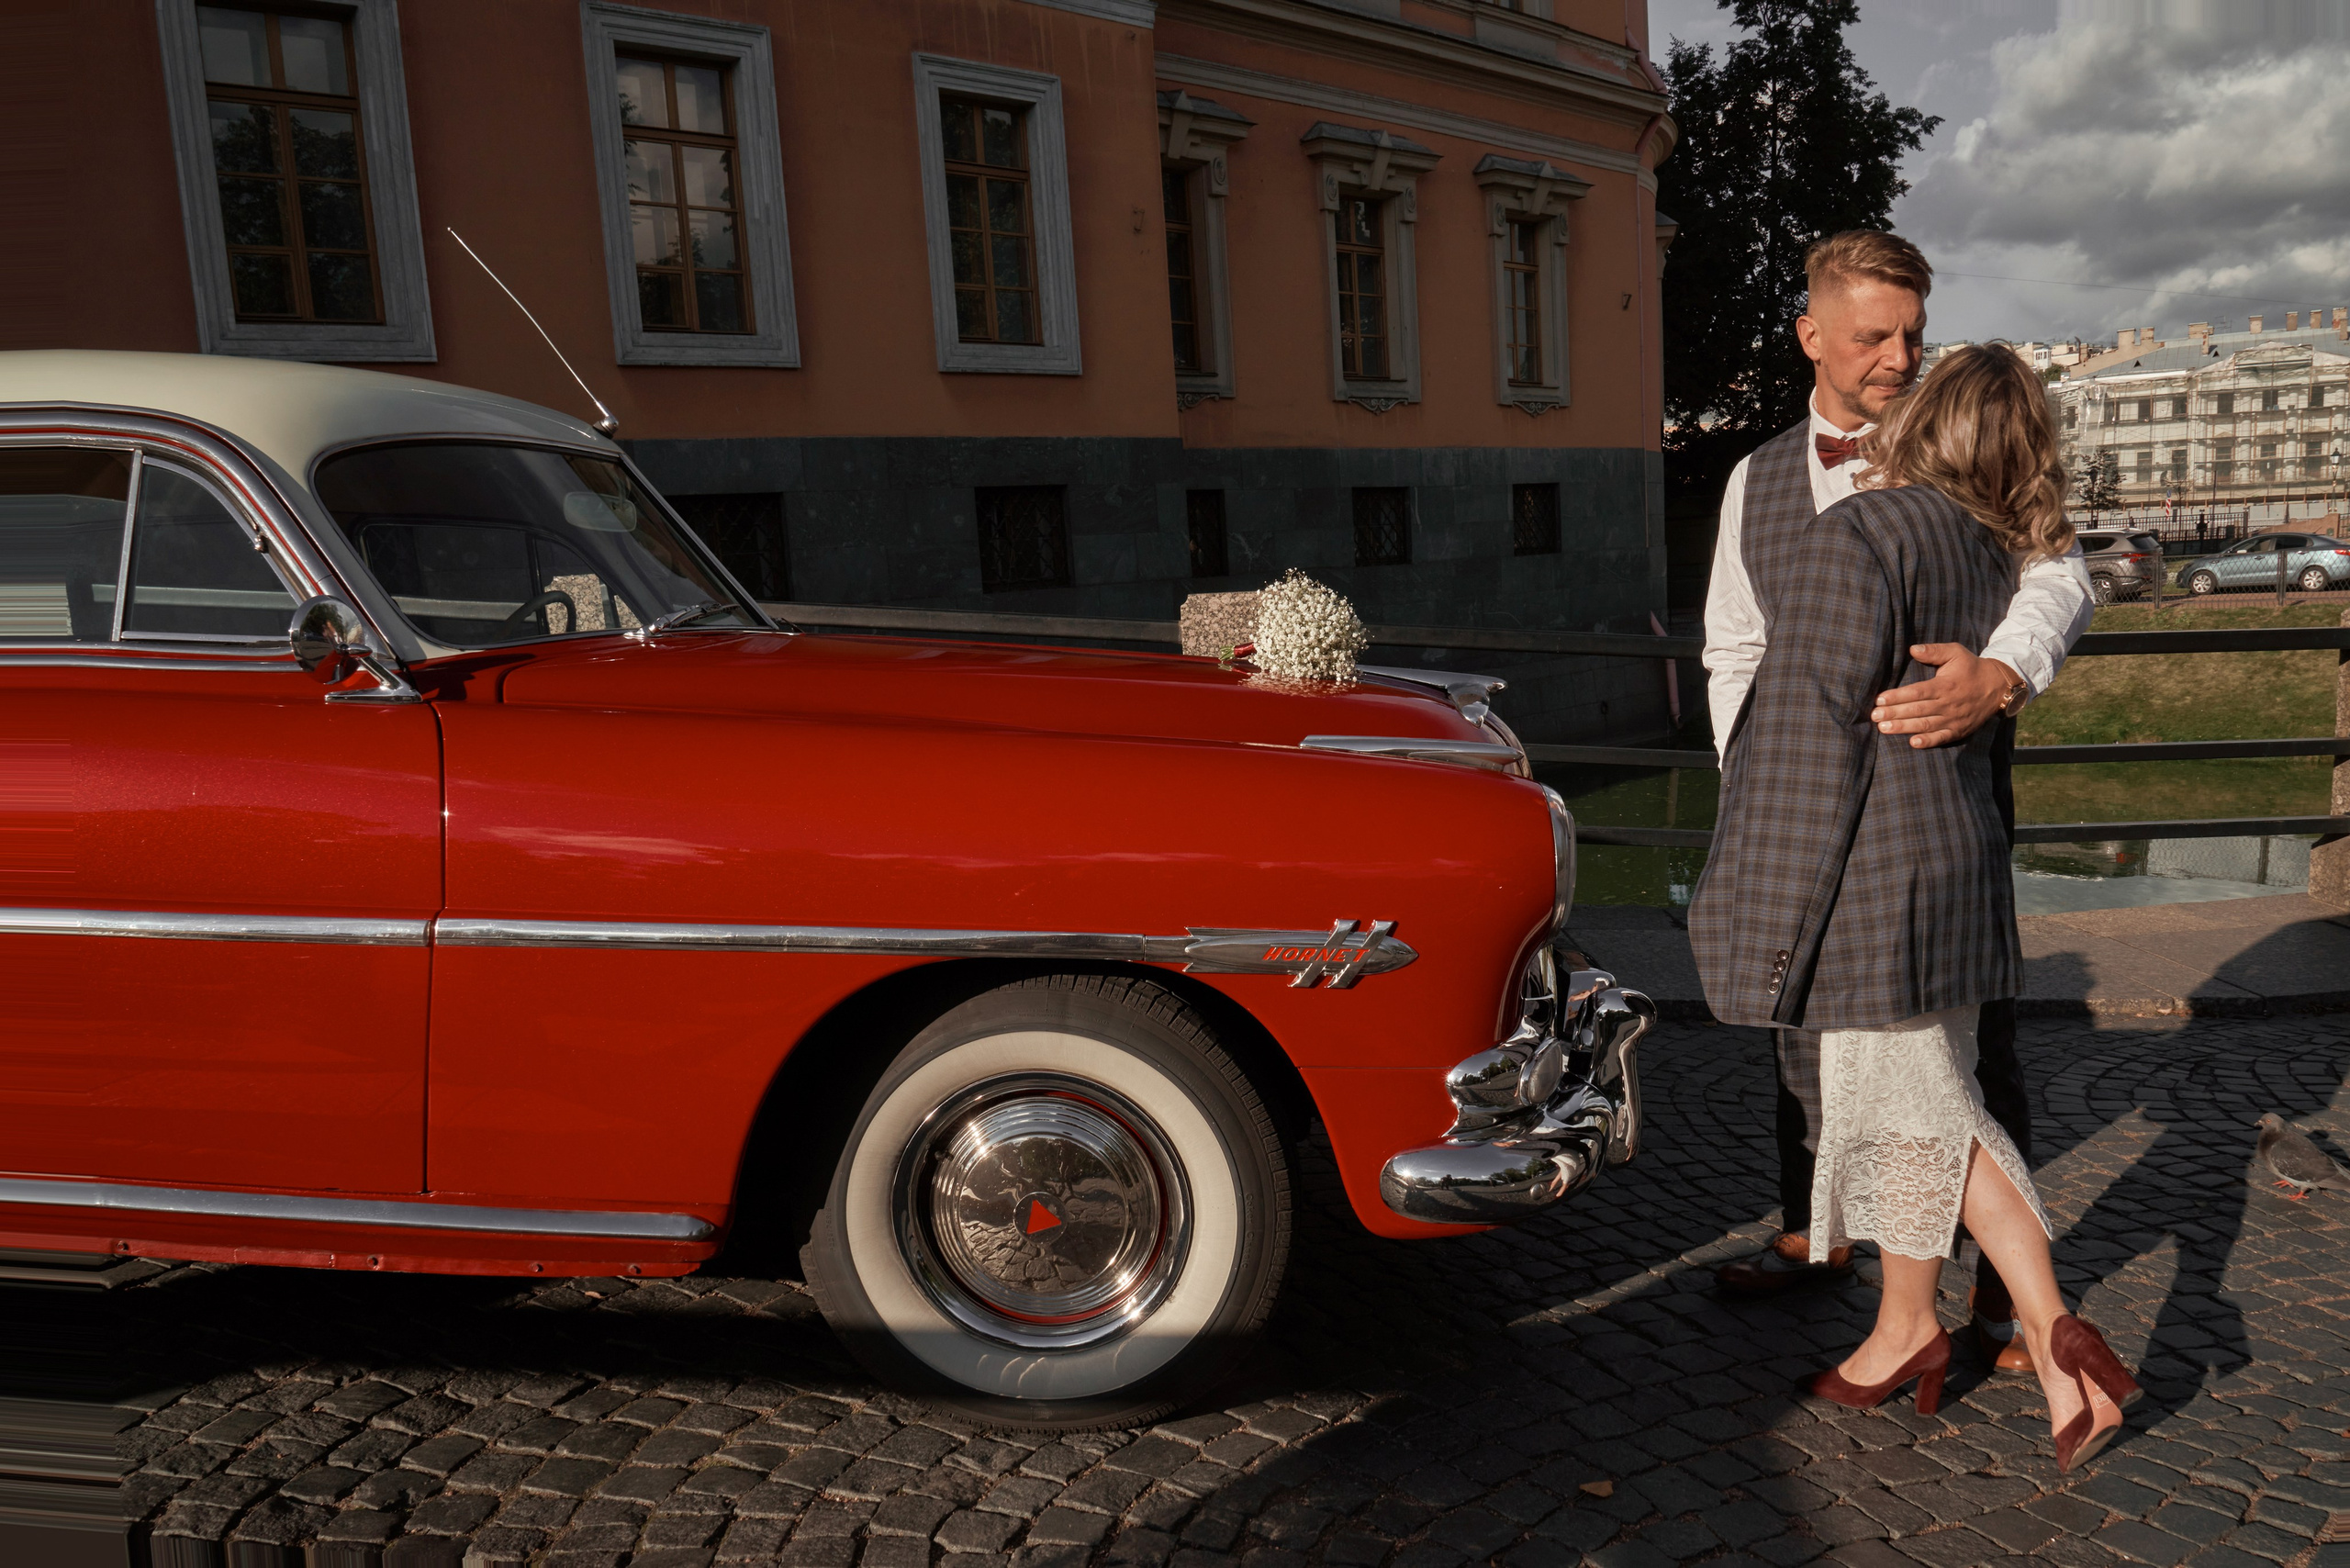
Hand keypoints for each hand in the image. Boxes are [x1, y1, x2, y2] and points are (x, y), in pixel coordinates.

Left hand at [1869, 646, 2020, 747]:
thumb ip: (1934, 651)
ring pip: (1926, 725)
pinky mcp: (1959, 730)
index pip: (1917, 692)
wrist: (1998, 687)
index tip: (1880, 699)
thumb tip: (1912, 649)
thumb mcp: (1956, 653)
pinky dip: (1928, 742)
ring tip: (1883, 729)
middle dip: (1894, 713)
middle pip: (1918, 710)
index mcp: (1945, 685)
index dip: (1898, 696)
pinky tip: (1913, 743)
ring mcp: (1954, 719)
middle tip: (1874, 716)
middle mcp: (1949, 703)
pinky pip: (1942, 738)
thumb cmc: (1971, 668)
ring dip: (1904, 728)